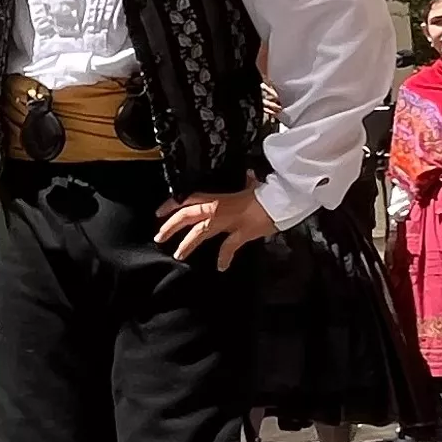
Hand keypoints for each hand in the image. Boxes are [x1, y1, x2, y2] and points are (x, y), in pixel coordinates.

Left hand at [156, 182, 274, 268]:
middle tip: (159, 237)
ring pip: (200, 232)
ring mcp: (229, 222)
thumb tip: (248, 175)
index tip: (159, 212)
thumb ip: (247, 181)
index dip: (171, 204)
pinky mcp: (242, 234)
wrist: (282, 199)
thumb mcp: (253, 184)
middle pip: (187, 216)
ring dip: (187, 244)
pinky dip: (224, 258)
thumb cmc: (267, 189)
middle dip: (170, 226)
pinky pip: (228, 248)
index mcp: (219, 196)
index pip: (188, 198)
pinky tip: (221, 267)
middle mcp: (219, 209)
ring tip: (178, 255)